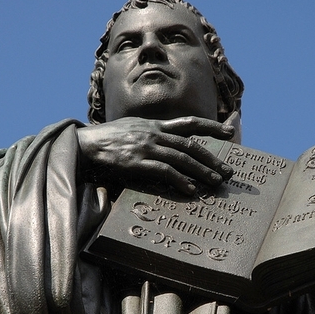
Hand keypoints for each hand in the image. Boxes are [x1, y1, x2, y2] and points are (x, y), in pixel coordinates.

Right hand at [76, 116, 234, 194]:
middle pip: (191, 145)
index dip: (212, 126)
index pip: (189, 123)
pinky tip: (190, 190)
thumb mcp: (132, 128)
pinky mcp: (137, 162)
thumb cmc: (108, 139)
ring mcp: (146, 147)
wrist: (85, 143)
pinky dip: (179, 181)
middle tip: (228, 171)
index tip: (229, 132)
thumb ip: (151, 133)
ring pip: (182, 158)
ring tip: (216, 183)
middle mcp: (154, 134)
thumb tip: (168, 141)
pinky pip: (164, 171)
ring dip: (202, 171)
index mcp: (155, 125)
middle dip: (213, 158)